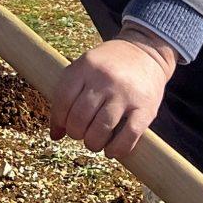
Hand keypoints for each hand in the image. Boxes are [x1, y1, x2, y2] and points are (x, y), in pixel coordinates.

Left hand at [48, 29, 175, 157]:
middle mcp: (104, 79)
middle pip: (79, 118)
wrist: (146, 51)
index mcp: (85, 67)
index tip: (63, 128)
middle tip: (81, 134)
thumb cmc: (109, 66)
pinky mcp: (145, 108)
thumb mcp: (85, 67)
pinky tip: (111, 151)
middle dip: (76, 133)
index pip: (62, 100)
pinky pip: (128, 136)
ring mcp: (126, 93)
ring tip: (95, 142)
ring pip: (101, 130)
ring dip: (93, 143)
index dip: (58, 120)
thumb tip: (55, 135)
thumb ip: (67, 95)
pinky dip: (117, 149)